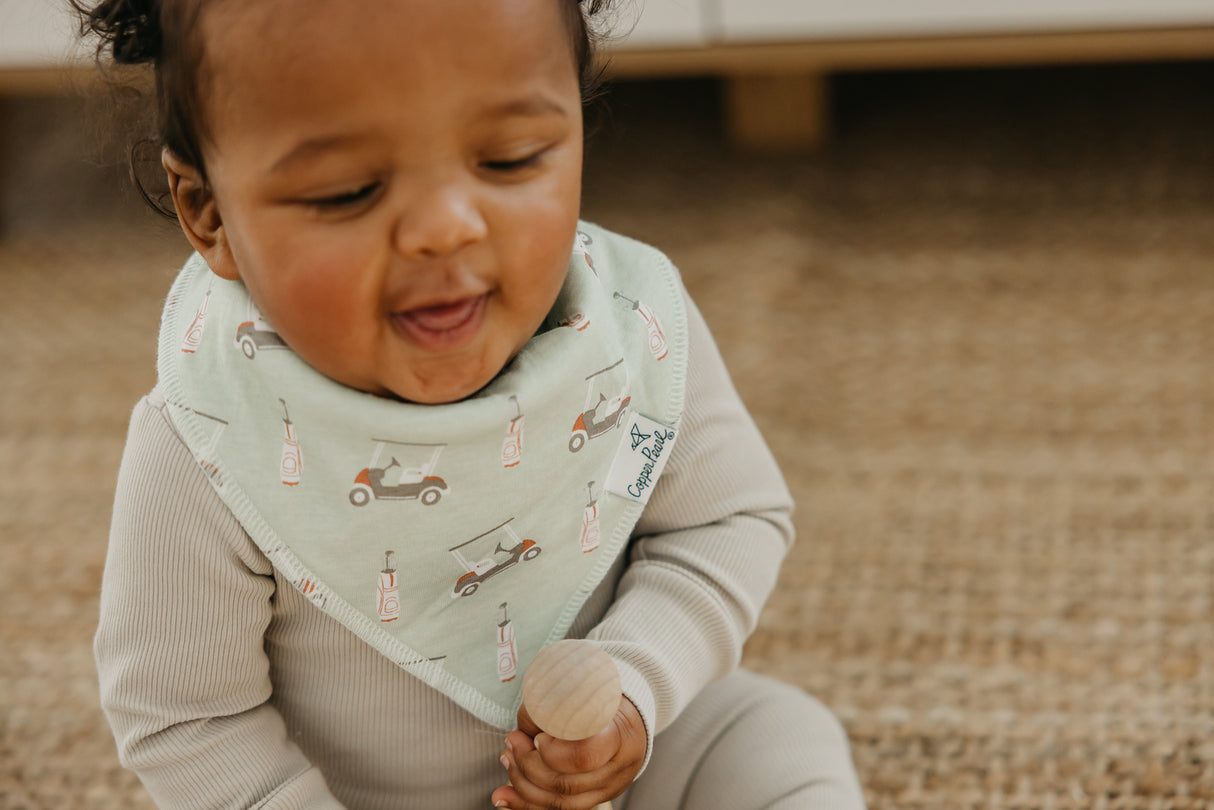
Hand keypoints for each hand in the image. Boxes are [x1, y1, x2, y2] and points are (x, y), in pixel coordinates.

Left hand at [491, 695, 645, 808]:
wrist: (631, 717)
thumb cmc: (604, 697)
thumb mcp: (587, 689)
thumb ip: (554, 707)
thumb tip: (521, 731)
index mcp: (620, 736)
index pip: (584, 757)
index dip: (552, 754)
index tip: (537, 737)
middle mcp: (619, 769)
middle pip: (566, 783)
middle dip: (528, 765)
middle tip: (510, 742)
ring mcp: (609, 788)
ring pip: (560, 802)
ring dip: (523, 785)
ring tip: (506, 759)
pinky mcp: (596, 798)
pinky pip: (560, 809)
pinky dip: (527, 804)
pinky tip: (504, 796)